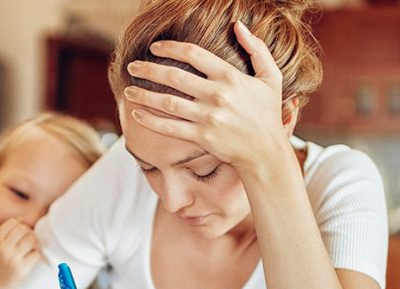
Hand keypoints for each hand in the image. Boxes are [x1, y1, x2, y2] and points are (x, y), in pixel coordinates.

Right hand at [0, 214, 40, 288]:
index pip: (13, 223)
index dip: (19, 224)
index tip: (21, 231)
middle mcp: (3, 248)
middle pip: (24, 229)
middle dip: (28, 232)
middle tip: (28, 239)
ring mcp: (13, 259)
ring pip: (32, 240)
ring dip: (34, 243)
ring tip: (30, 248)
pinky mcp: (22, 269)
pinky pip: (35, 254)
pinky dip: (36, 255)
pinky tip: (31, 258)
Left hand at [123, 21, 290, 172]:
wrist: (266, 152)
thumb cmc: (267, 113)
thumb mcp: (271, 77)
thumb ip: (256, 49)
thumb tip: (238, 25)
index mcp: (230, 76)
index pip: (193, 54)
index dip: (170, 47)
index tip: (155, 47)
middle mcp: (217, 95)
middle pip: (174, 76)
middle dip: (148, 69)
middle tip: (132, 66)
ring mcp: (208, 117)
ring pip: (167, 102)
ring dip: (143, 95)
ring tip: (128, 90)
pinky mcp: (201, 137)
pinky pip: (169, 127)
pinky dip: (150, 120)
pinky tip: (136, 113)